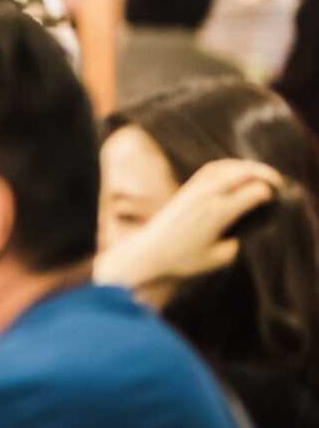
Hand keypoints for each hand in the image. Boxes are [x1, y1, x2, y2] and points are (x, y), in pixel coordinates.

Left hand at [95, 159, 279, 294]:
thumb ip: (236, 241)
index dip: (269, 194)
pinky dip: (227, 165)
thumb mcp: (219, 258)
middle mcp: (207, 196)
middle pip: (242, 173)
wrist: (148, 254)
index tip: (274, 200)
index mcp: (219, 213)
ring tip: (261, 172)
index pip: (254, 192)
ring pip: (225, 167)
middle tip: (277, 182)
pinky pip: (210, 169)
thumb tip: (242, 227)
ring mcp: (194, 190)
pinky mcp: (185, 190)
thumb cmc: (184, 261)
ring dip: (246, 166)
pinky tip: (236, 169)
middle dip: (264, 173)